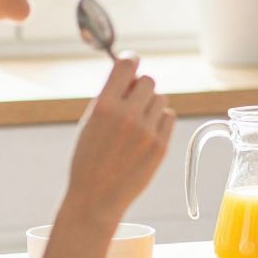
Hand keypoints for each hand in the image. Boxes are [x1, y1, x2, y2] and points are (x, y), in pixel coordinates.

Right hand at [67, 54, 174, 219]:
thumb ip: (110, 98)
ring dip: (150, 105)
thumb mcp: (90, 123)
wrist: (95, 198)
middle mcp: (127, 116)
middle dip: (140, 87)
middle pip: (148, 80)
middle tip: (131, 101)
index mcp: (104, 107)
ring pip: (160, 99)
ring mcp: (147, 132)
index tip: (131, 61)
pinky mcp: (161, 145)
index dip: (130, 60)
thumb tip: (131, 74)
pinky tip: (146, 134)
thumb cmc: (89, 158)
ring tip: (136, 123)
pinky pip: (168, 116)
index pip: (126, 65)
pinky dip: (159, 121)